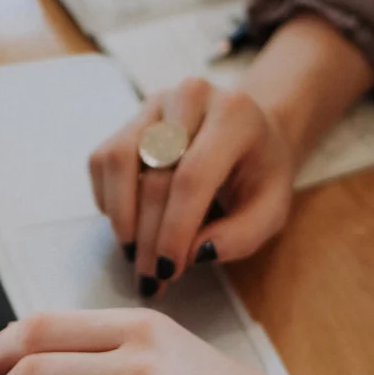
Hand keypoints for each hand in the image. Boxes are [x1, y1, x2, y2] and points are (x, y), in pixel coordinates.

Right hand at [88, 78, 296, 296]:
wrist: (250, 133)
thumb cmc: (260, 174)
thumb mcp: (270, 210)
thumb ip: (241, 236)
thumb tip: (194, 253)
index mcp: (234, 116)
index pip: (192, 177)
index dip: (174, 229)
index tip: (168, 270)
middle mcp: (191, 98)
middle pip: (154, 176)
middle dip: (148, 237)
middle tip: (150, 277)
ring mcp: (155, 104)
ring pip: (118, 161)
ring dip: (121, 217)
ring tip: (134, 252)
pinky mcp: (130, 118)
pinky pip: (103, 161)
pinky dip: (109, 199)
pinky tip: (130, 222)